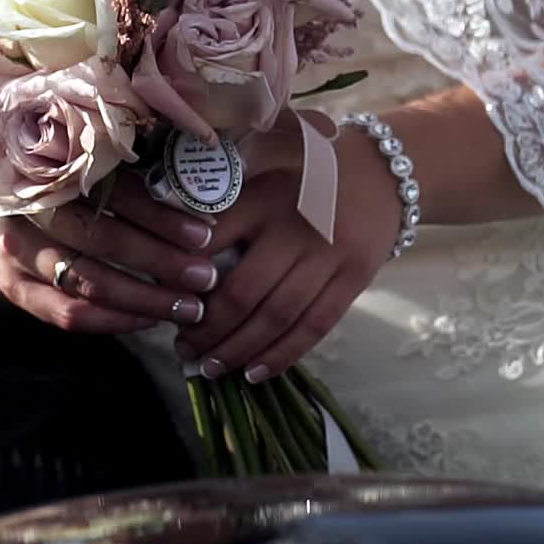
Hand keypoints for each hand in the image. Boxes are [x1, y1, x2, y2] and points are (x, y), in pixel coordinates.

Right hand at [0, 173, 220, 332]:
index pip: (111, 192)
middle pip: (100, 240)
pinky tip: (149, 319)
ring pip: (87, 284)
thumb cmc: (45, 186)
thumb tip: (192, 186)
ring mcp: (17, 255)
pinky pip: (69, 315)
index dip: (160, 215)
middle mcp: (27, 211)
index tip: (205, 232)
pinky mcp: (17, 291)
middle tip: (207, 275)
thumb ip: (120, 171)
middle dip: (160, 262)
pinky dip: (115, 320)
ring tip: (190, 307)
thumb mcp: (75, 166)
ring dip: (144, 299)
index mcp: (48, 169)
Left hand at [175, 129, 401, 380]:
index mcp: (262, 196)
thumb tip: (173, 259)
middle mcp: (295, 226)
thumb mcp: (260, 174)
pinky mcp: (354, 277)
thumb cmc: (305, 177)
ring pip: (278, 316)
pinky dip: (283, 355)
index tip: (161, 299)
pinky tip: (255, 372)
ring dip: (240, 349)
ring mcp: (330, 254)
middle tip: (182, 348)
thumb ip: (223, 209)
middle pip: (244, 292)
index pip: (211, 241)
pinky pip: (315, 326)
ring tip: (211, 367)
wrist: (382, 171)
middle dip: (208, 328)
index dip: (182, 276)